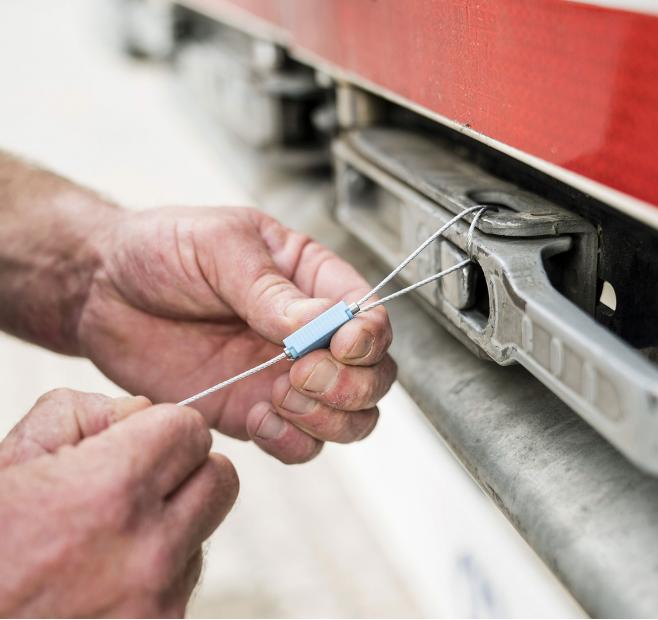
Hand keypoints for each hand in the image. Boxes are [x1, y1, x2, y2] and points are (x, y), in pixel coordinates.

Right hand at [0, 388, 237, 617]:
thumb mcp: (9, 459)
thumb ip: (79, 412)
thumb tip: (138, 411)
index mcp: (110, 493)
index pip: (191, 430)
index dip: (162, 427)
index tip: (139, 438)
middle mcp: (147, 553)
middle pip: (220, 479)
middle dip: (185, 469)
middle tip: (138, 479)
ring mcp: (156, 606)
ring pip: (204, 532)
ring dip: (171, 524)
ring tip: (106, 540)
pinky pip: (183, 583)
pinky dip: (157, 572)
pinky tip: (104, 577)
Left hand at [77, 207, 395, 462]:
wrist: (102, 290)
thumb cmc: (162, 250)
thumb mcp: (219, 246)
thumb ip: (270, 289)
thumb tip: (320, 324)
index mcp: (312, 281)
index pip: (371, 316)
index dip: (368, 337)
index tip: (338, 343)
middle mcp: (308, 335)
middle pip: (374, 376)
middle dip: (351, 385)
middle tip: (300, 374)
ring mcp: (282, 377)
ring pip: (347, 419)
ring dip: (328, 418)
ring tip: (279, 396)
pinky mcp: (251, 411)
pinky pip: (298, 445)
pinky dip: (291, 442)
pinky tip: (258, 417)